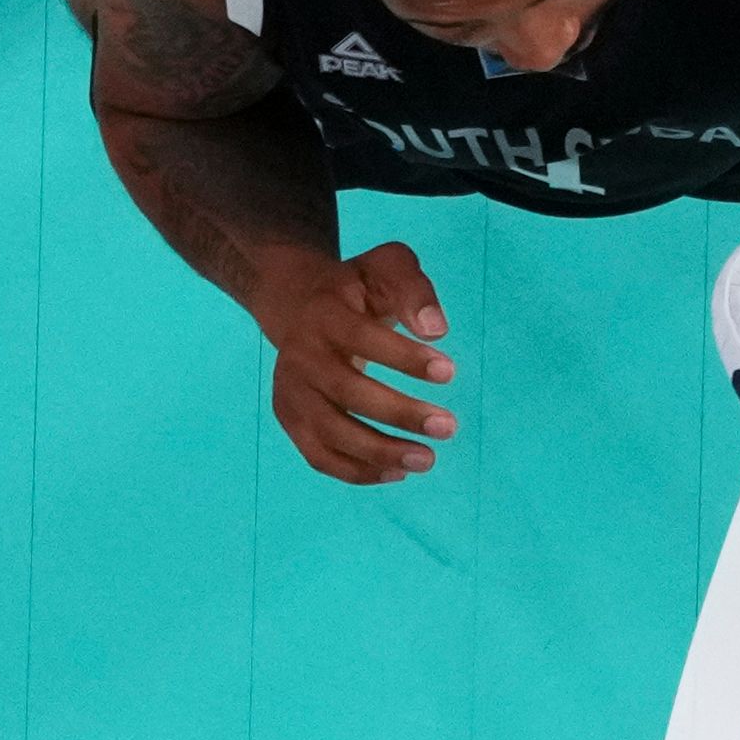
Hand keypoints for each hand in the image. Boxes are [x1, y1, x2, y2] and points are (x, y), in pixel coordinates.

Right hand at [259, 240, 457, 483]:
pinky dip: (356, 471)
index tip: (450, 371)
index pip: (362, 337)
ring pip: (330, 431)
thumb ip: (413, 289)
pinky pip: (318, 454)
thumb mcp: (386, 267)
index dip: (405, 357)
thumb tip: (437, 328)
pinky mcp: (290, 417)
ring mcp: (291, 390)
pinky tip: (397, 472)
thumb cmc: (356, 288)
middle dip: (400, 413)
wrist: (297, 303)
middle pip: (347, 392)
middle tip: (449, 427)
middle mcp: (300, 355)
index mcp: (324, 314)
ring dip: (379, 452)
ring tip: (427, 459)